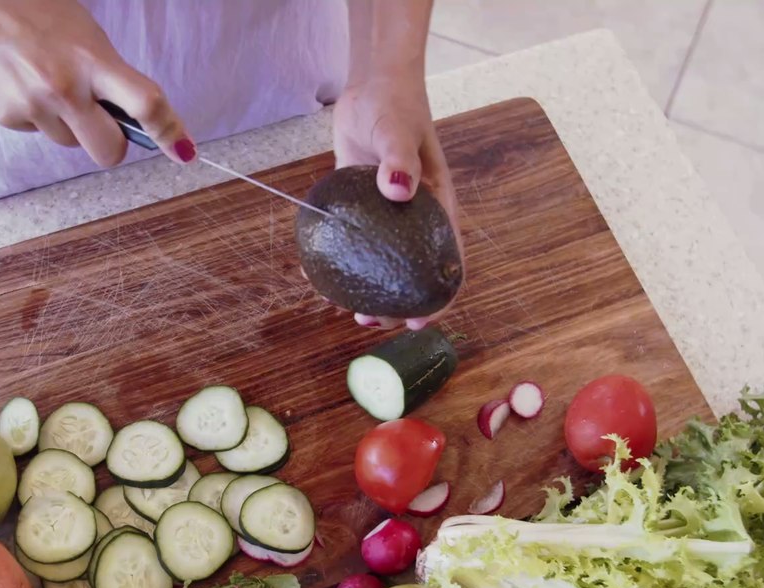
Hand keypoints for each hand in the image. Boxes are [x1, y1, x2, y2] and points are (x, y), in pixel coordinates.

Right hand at [0, 0, 195, 166]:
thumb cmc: (30, 7)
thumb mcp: (81, 31)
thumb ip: (106, 73)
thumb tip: (129, 116)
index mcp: (92, 59)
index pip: (145, 104)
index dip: (170, 132)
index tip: (184, 151)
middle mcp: (64, 88)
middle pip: (109, 151)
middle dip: (112, 143)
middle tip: (103, 120)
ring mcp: (32, 106)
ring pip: (69, 142)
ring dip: (68, 123)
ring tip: (45, 79)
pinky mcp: (5, 116)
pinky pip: (37, 131)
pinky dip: (36, 114)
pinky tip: (19, 80)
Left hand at [332, 73, 463, 330]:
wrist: (370, 90)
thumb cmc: (394, 107)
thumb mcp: (397, 131)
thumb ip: (399, 160)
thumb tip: (398, 190)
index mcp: (438, 209)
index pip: (446, 262)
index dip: (438, 297)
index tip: (420, 320)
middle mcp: (414, 221)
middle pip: (410, 275)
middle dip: (395, 305)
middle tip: (370, 320)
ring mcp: (386, 219)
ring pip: (381, 267)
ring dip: (368, 292)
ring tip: (348, 311)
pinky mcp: (360, 213)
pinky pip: (353, 246)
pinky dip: (340, 265)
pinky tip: (317, 277)